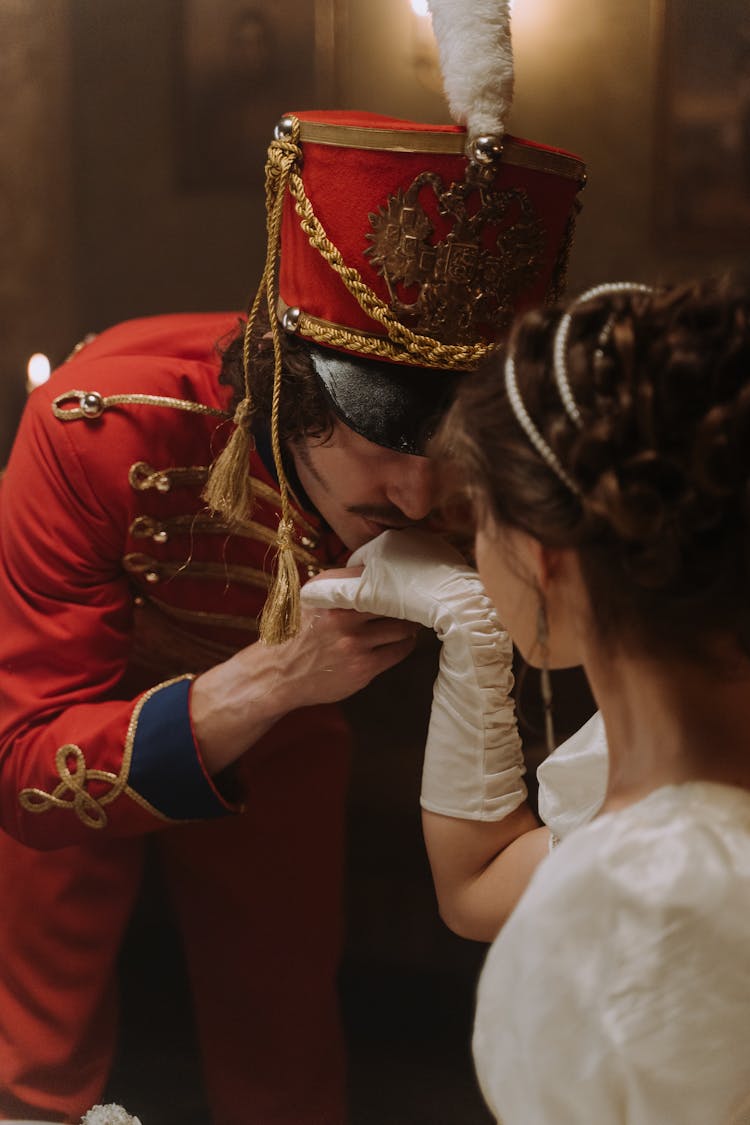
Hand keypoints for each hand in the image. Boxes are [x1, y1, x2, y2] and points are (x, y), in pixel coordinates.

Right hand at [191, 575, 416, 773]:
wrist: (276, 674)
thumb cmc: (297, 634)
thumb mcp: (310, 600)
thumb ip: (338, 585)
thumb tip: (376, 570)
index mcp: (327, 592)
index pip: (373, 574)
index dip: (390, 577)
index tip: (400, 580)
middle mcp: (340, 615)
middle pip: (392, 600)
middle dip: (405, 600)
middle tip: (412, 601)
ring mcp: (353, 643)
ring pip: (401, 627)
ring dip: (409, 624)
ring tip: (408, 622)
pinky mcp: (363, 667)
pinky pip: (399, 651)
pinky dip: (405, 644)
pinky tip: (401, 641)